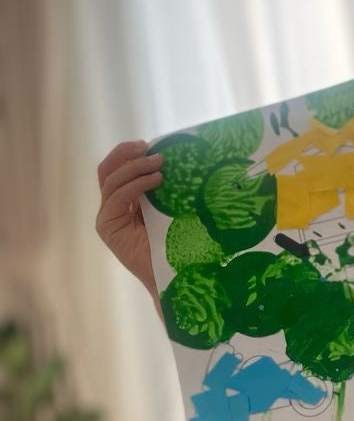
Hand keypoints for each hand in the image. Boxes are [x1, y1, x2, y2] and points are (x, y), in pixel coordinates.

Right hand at [95, 140, 162, 292]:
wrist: (174, 276)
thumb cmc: (178, 245)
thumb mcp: (169, 210)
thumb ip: (162, 191)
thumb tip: (174, 162)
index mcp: (124, 203)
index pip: (116, 171)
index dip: (126, 154)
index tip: (147, 144)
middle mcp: (111, 209)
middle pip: (107, 172)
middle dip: (125, 155)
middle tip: (148, 147)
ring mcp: (107, 218)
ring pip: (111, 182)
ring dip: (135, 168)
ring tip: (159, 163)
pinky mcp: (108, 228)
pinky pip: (117, 198)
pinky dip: (135, 185)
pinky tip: (156, 180)